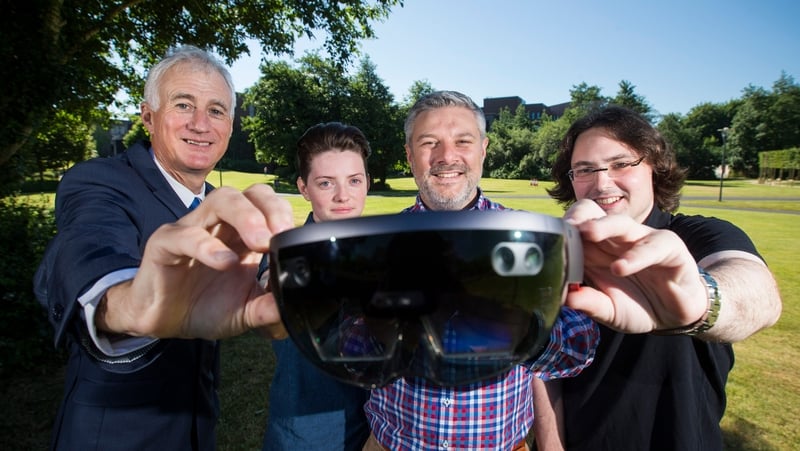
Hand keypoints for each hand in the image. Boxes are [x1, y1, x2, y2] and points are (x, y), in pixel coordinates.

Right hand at [98, 184, 293, 339]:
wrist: (162, 320)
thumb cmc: (204, 305)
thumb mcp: (244, 312)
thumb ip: (267, 310)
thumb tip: (291, 310)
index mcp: (243, 234)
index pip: (268, 205)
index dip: (283, 214)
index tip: (296, 240)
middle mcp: (220, 224)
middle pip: (249, 193)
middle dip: (271, 208)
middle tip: (281, 234)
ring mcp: (192, 228)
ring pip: (220, 199)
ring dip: (246, 216)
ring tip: (261, 242)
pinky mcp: (165, 243)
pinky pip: (186, 234)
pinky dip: (208, 246)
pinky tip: (225, 263)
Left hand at [563, 200, 707, 332]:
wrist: (675, 315)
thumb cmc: (637, 305)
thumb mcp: (610, 310)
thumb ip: (590, 304)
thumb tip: (566, 299)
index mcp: (597, 250)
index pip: (577, 226)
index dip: (563, 228)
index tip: (546, 238)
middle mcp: (617, 240)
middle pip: (594, 216)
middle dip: (578, 219)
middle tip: (564, 228)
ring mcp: (643, 240)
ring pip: (622, 223)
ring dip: (604, 226)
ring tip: (588, 234)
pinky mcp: (670, 248)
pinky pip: (654, 244)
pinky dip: (637, 255)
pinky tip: (621, 267)